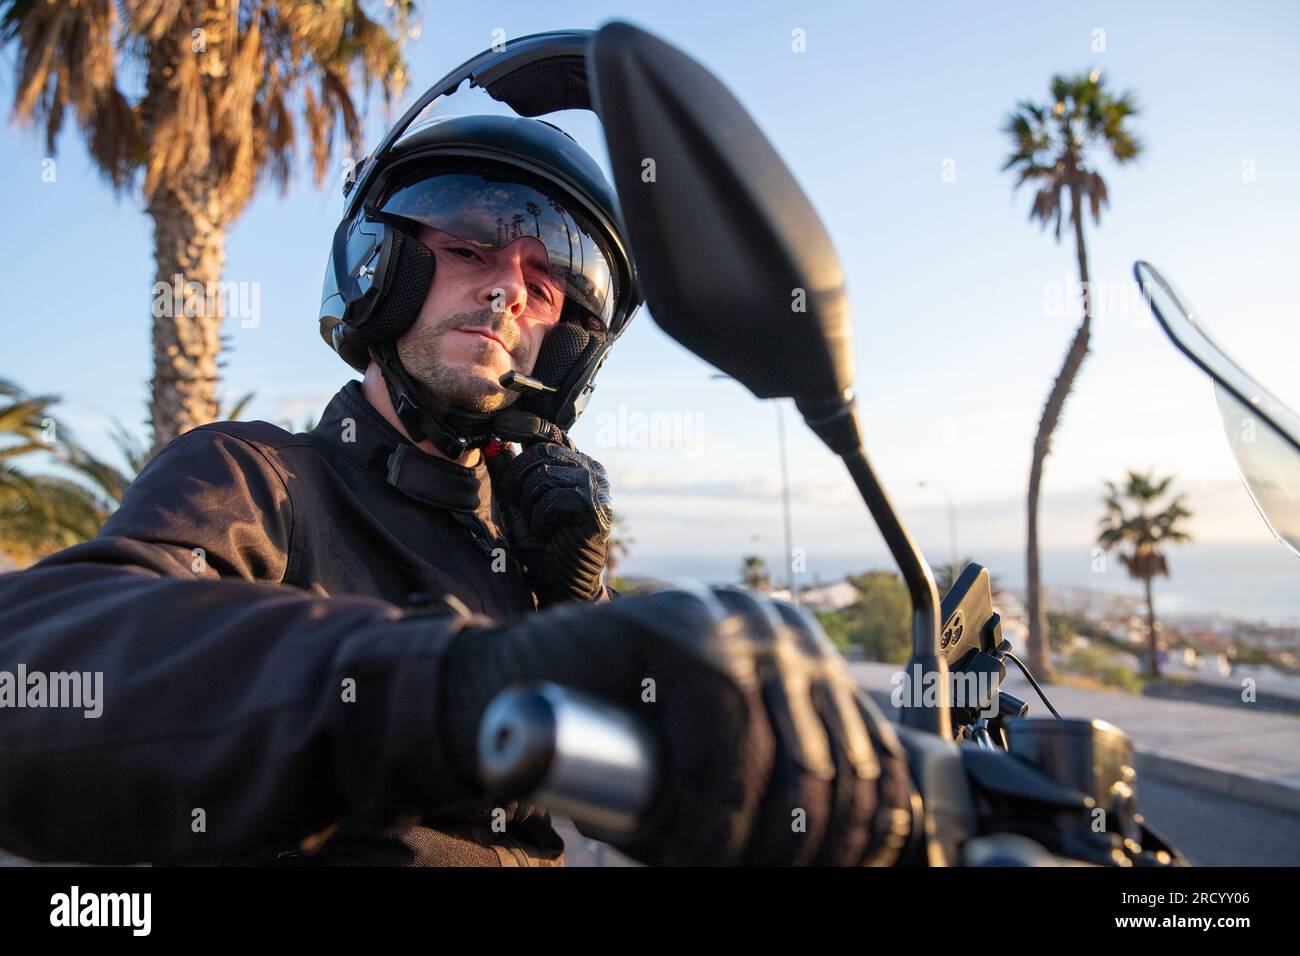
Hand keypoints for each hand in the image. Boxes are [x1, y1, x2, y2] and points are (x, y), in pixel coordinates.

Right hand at [438, 585, 915, 865]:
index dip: (866, 840)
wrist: (516, 686)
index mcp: (810, 656)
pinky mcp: (679, 631)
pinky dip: (714, 825)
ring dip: (757, 852)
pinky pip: (722, 747)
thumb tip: (857, 856)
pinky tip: (692, 855)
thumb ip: (783, 768)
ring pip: (787, 763)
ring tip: (715, 876)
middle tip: (762, 889)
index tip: (836, 882)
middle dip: (805, 854)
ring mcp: (732, 623)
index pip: (875, 756)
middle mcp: (782, 630)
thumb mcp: (727, 748)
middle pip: (834, 767)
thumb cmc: (625, 734)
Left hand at [489, 409, 612, 606]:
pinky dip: (540, 519)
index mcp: (574, 464)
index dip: (524, 425)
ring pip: (544, 474)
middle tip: (519, 507)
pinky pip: (552, 498)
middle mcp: (589, 469)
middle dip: (517, 479)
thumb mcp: (515, 504)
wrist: (560, 582)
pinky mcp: (594, 505)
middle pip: (540, 452)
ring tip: (539, 526)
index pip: (549, 432)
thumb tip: (493, 442)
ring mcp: (595, 485)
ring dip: (529, 504)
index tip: (499, 424)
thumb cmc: (540, 544)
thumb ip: (507, 473)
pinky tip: (549, 533)